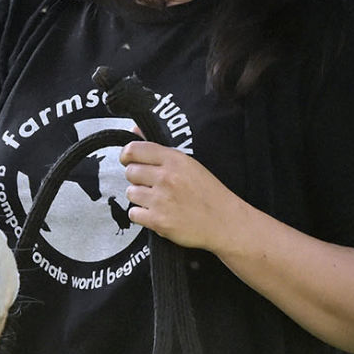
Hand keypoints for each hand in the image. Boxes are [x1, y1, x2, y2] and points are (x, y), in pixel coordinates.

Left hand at [117, 140, 245, 252]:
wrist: (226, 223)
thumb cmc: (209, 193)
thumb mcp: (190, 164)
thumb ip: (160, 150)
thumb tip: (134, 130)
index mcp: (175, 160)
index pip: (134, 150)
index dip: (127, 156)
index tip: (129, 161)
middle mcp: (166, 178)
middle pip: (130, 172)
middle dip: (137, 179)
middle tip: (152, 186)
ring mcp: (161, 200)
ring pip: (130, 193)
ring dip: (140, 198)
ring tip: (158, 201)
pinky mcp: (158, 221)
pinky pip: (133, 213)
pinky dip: (142, 215)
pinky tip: (157, 214)